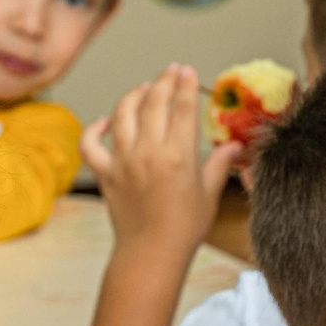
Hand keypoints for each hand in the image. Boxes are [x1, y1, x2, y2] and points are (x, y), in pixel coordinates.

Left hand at [80, 64, 237, 259]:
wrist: (150, 254)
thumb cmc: (183, 229)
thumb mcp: (209, 193)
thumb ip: (218, 164)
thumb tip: (234, 146)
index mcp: (178, 155)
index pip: (182, 107)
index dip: (185, 84)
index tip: (187, 71)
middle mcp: (148, 153)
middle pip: (153, 103)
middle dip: (163, 81)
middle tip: (169, 71)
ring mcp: (122, 161)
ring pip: (122, 115)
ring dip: (133, 96)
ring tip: (143, 89)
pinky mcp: (105, 173)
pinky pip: (91, 144)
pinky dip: (95, 129)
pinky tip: (105, 122)